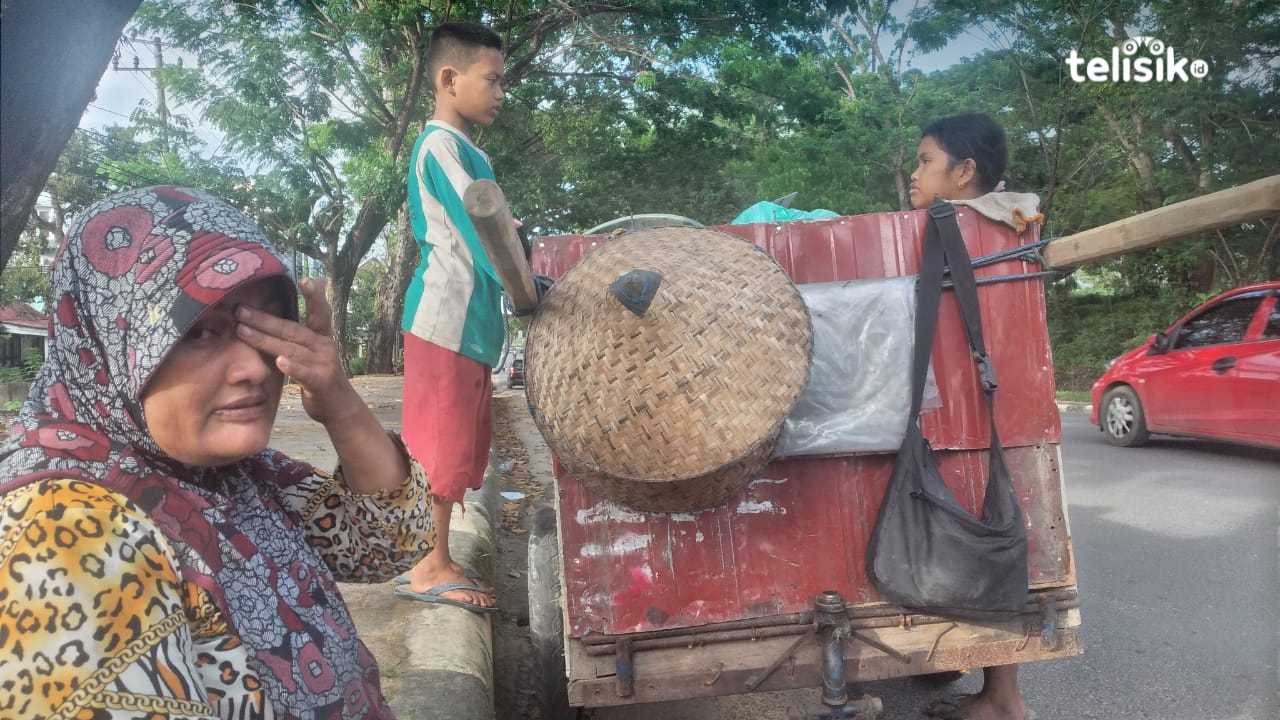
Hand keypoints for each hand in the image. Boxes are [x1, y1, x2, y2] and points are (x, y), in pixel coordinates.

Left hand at [235, 277, 360, 424]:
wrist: (339, 407)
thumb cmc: (319, 376)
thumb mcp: (312, 352)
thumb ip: (296, 336)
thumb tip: (273, 318)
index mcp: (322, 337)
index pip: (319, 312)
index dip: (314, 296)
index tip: (305, 279)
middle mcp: (324, 346)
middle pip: (292, 329)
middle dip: (264, 319)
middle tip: (240, 310)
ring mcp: (324, 363)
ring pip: (291, 348)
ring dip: (265, 340)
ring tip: (241, 331)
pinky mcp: (320, 382)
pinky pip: (304, 373)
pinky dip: (292, 367)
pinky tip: (280, 362)